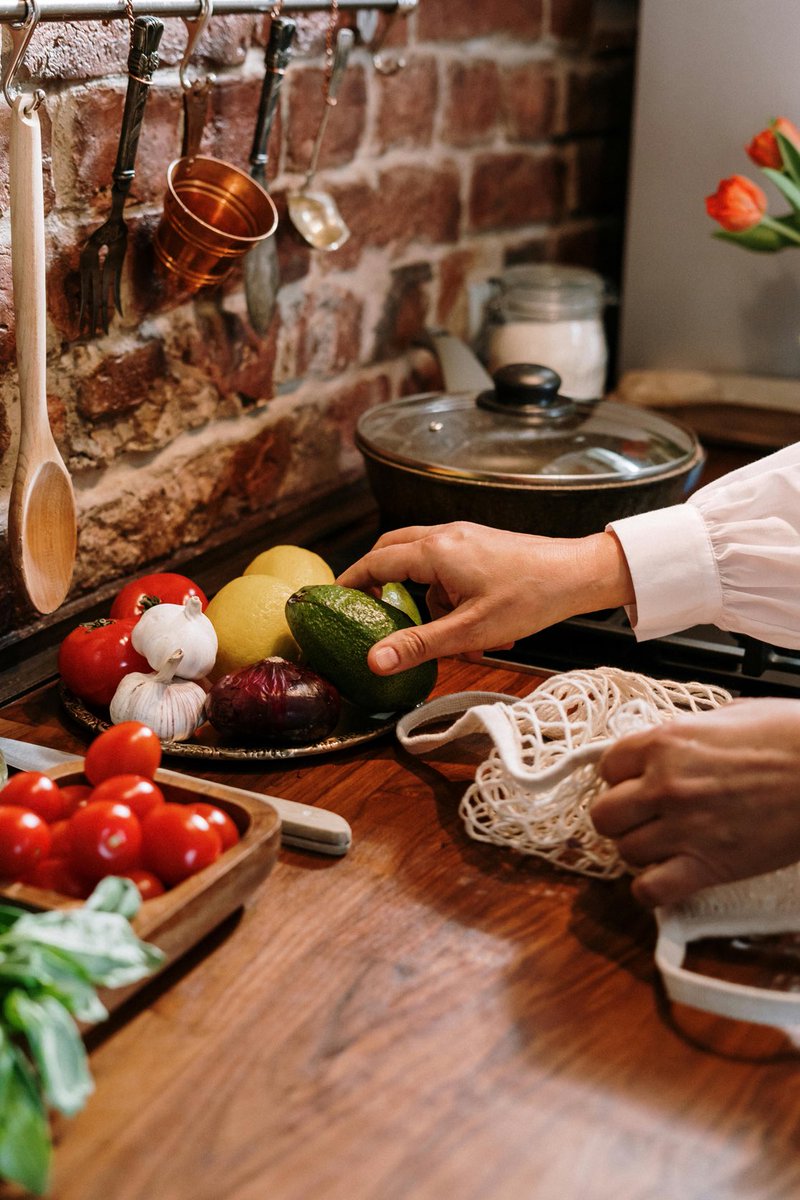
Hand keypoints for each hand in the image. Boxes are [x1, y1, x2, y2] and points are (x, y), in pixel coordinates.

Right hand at [337, 521, 632, 673]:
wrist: (579, 574)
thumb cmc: (530, 598)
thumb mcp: (469, 631)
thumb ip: (418, 644)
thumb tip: (374, 660)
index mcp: (435, 550)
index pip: (375, 561)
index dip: (350, 581)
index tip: (331, 598)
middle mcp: (445, 535)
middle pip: (392, 551)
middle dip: (379, 582)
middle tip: (369, 611)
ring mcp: (464, 537)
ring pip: (423, 564)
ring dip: (426, 600)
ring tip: (454, 638)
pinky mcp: (480, 546)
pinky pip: (448, 568)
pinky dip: (449, 596)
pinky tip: (477, 627)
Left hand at [591, 698, 799, 907]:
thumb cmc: (790, 736)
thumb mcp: (728, 717)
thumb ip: (687, 737)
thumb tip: (671, 748)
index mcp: (665, 743)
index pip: (607, 766)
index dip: (621, 778)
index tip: (635, 783)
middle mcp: (663, 785)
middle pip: (604, 814)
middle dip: (621, 817)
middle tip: (645, 817)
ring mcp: (683, 828)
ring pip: (625, 852)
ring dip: (640, 851)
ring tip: (665, 845)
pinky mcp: (708, 866)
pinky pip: (650, 890)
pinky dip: (651, 889)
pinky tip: (667, 878)